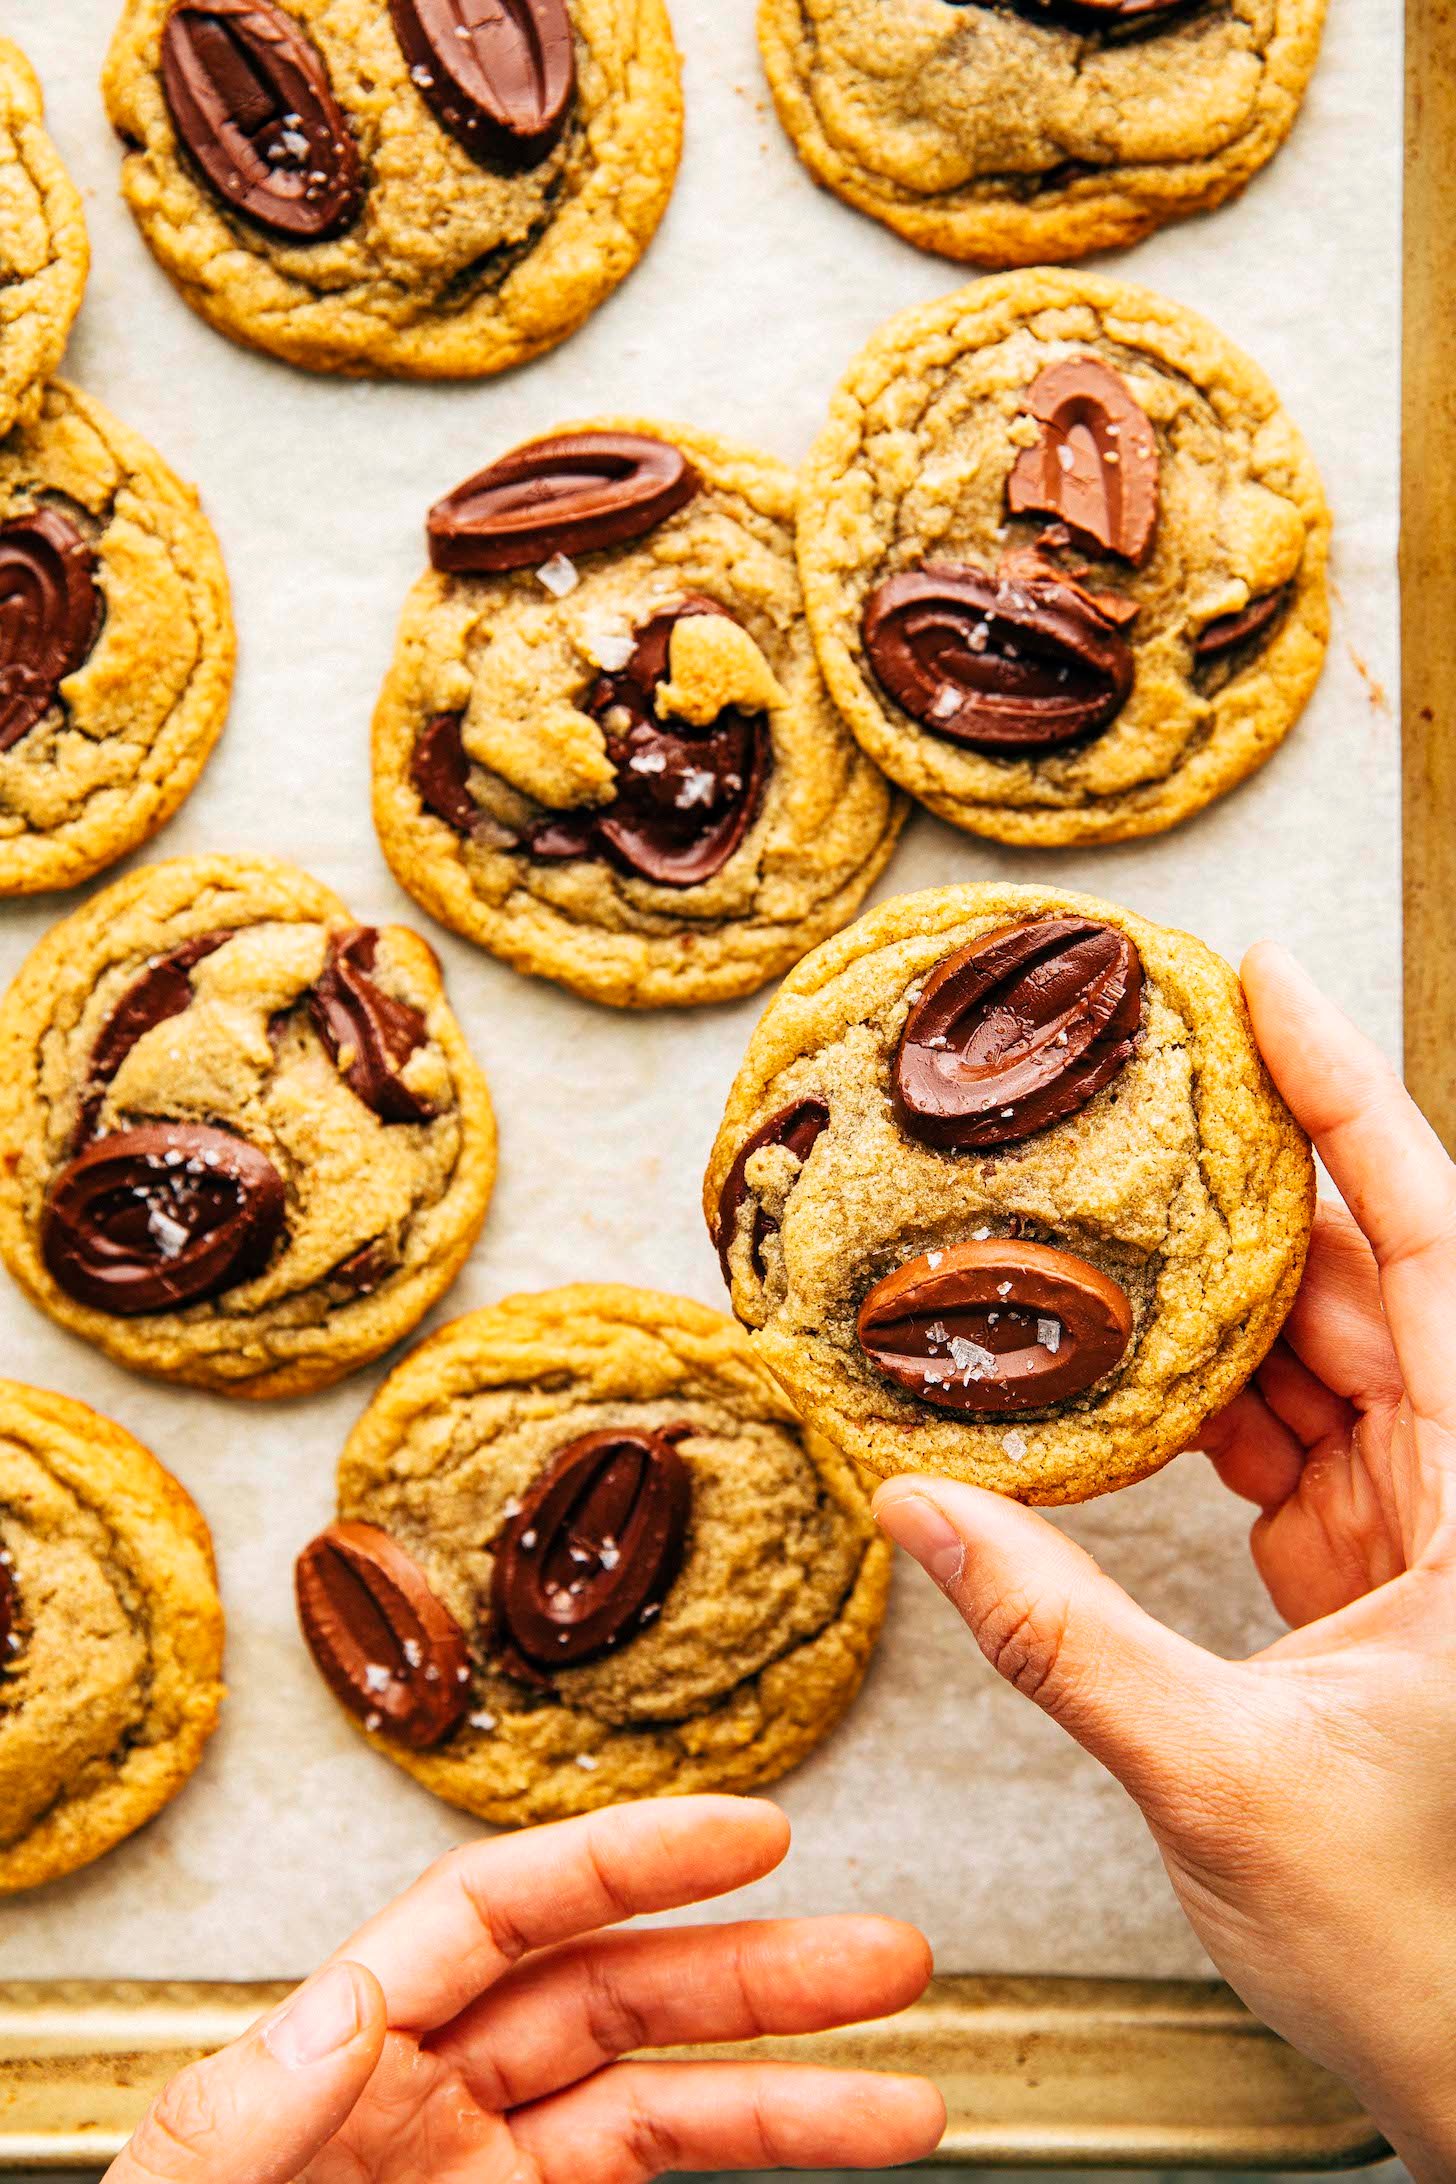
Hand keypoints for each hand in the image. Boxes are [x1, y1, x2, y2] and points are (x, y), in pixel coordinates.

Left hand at [106, 1795, 942, 2181]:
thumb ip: (241, 2120)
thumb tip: (342, 2007)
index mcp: (350, 2058)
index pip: (508, 1913)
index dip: (634, 1859)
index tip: (749, 1833)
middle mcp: (431, 2105)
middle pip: (618, 1999)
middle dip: (761, 1974)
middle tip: (886, 1954)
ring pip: (661, 2111)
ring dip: (789, 2098)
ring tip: (909, 2094)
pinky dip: (739, 2182)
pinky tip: (818, 2173)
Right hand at [875, 942, 1455, 2182]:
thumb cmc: (1424, 1952)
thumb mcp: (1219, 1781)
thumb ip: (1062, 1633)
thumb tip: (919, 1509)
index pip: (1434, 1248)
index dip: (1351, 1100)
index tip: (1270, 990)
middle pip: (1369, 1286)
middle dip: (1256, 1186)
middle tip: (1143, 1086)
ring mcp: (1434, 1534)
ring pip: (1331, 1361)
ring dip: (1223, 1302)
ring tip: (1108, 1221)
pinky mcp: (1387, 1579)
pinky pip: (1300, 1444)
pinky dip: (1213, 1407)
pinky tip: (1126, 1379)